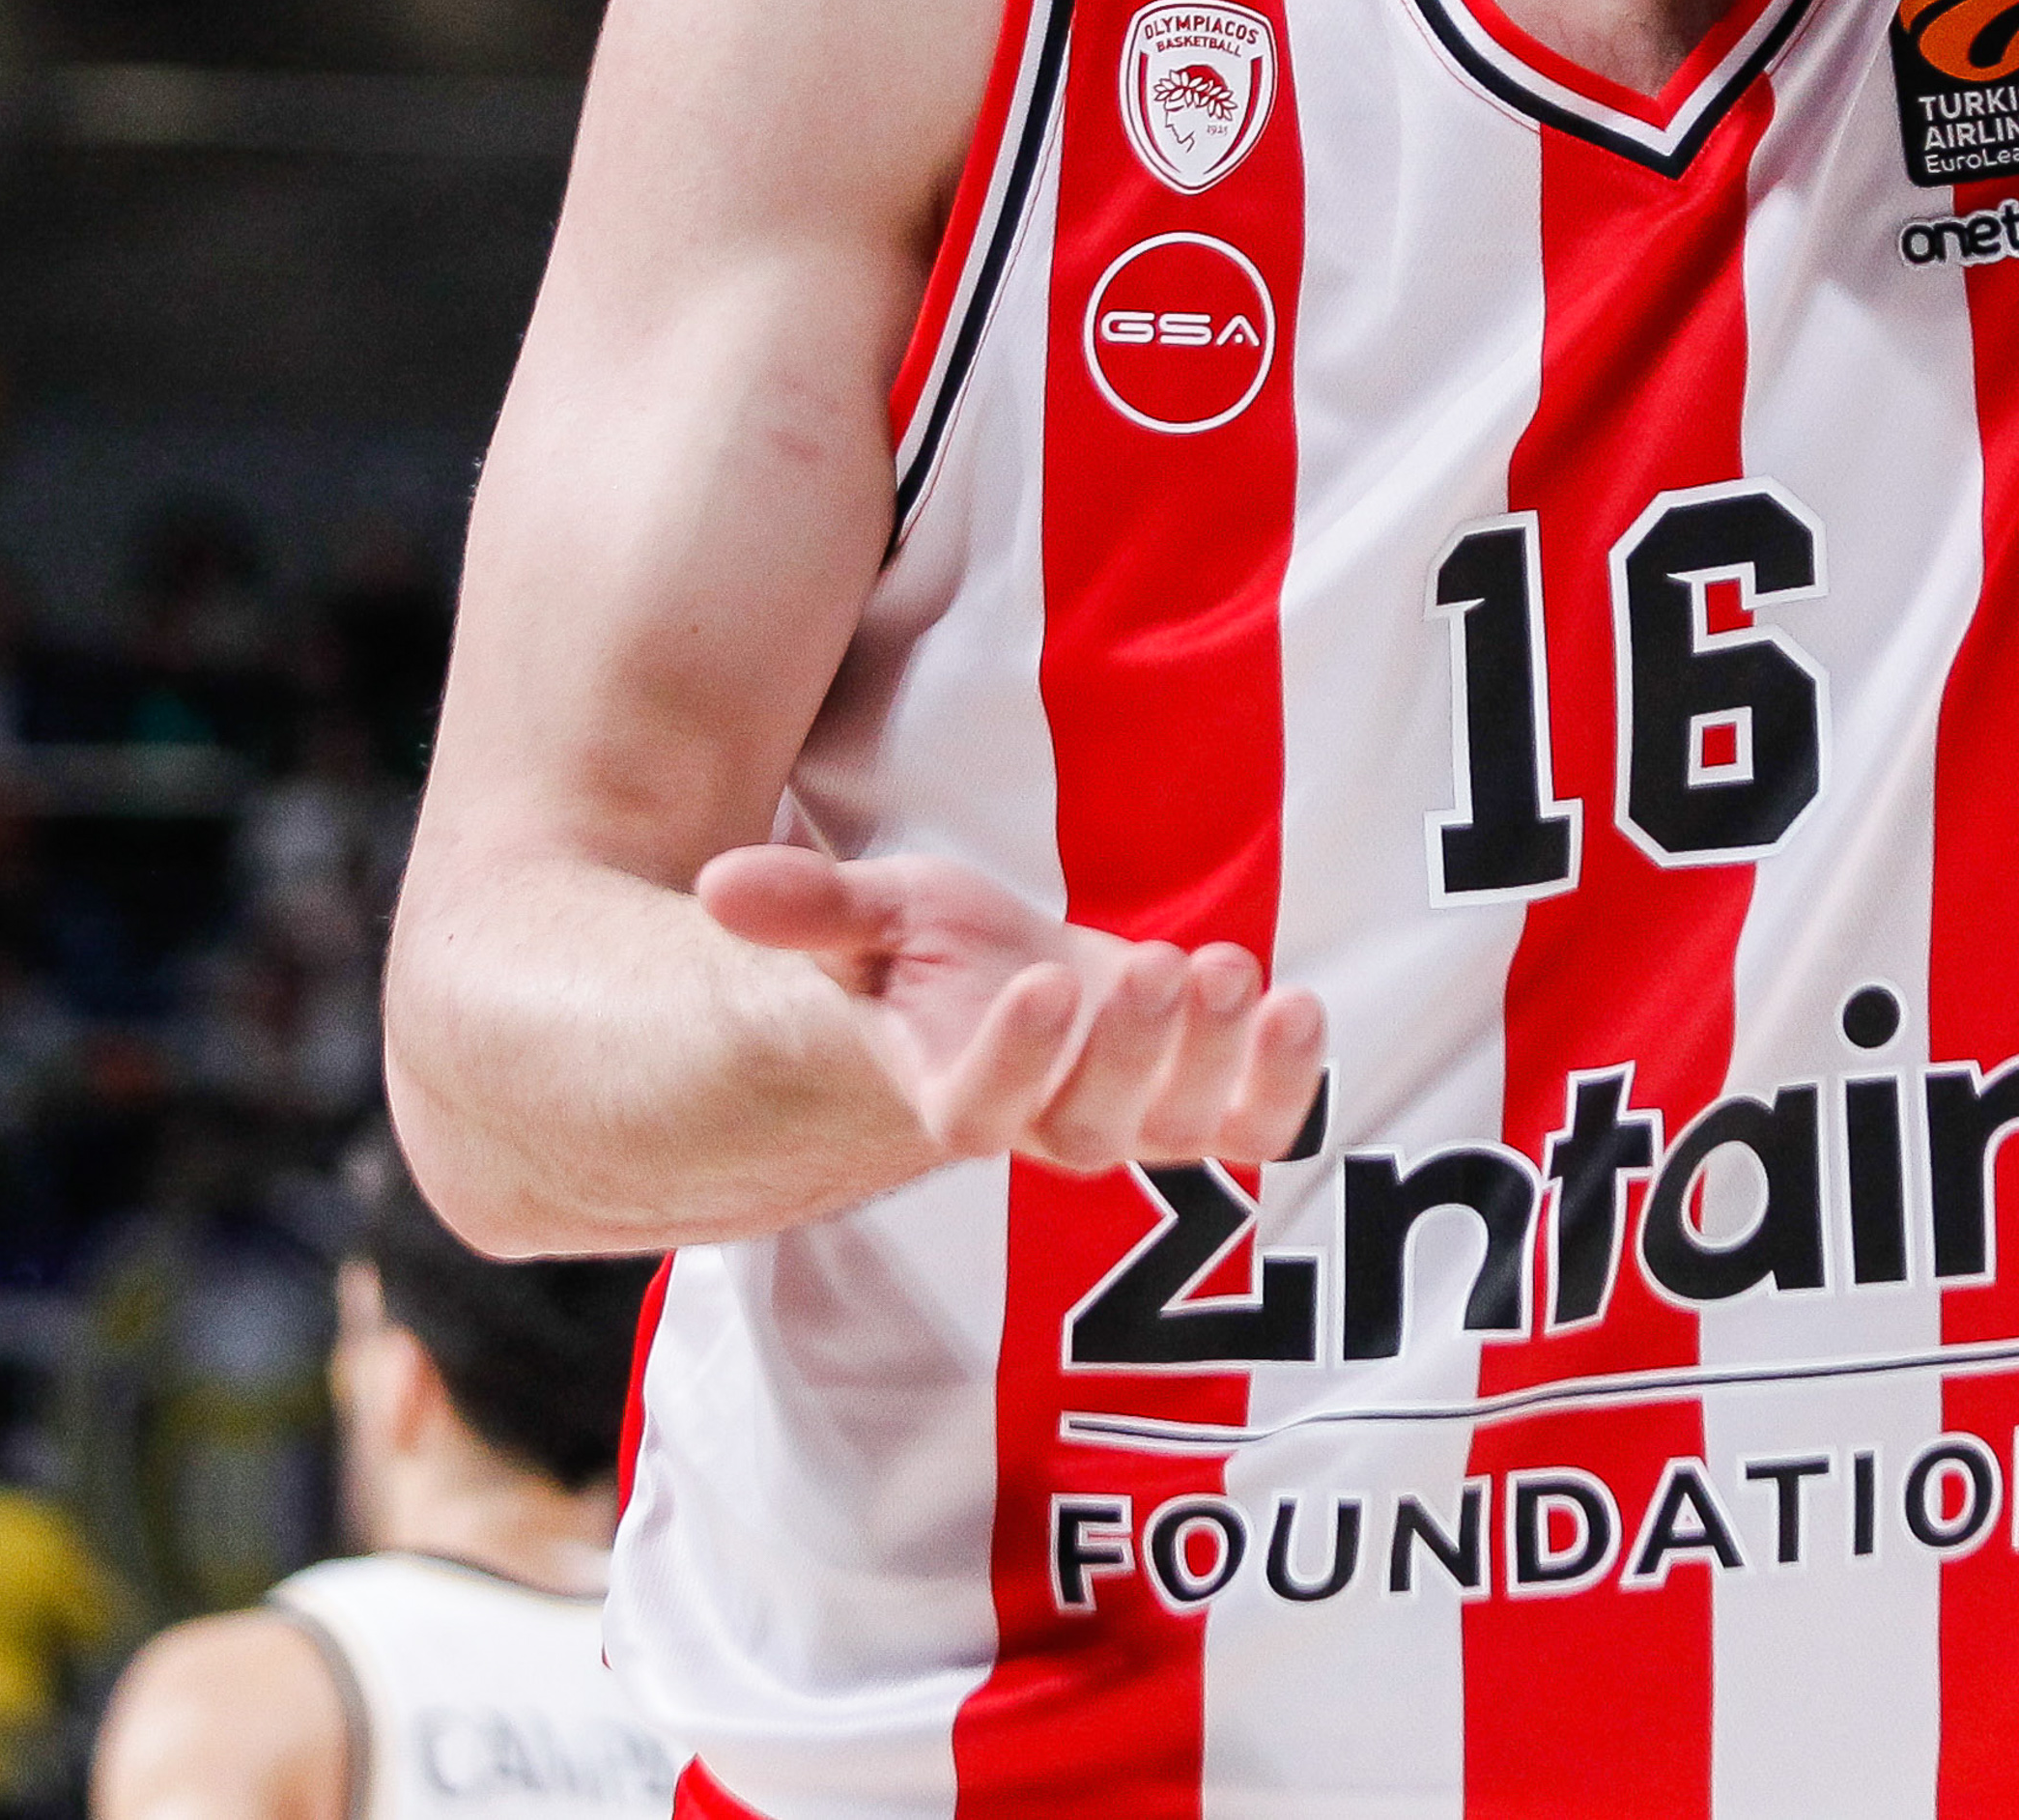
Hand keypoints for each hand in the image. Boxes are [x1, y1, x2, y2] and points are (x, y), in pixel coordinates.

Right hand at [697, 841, 1327, 1172]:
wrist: (1009, 988)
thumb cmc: (933, 957)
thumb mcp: (875, 916)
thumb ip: (811, 910)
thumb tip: (718, 885)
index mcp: (952, 1091)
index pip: (976, 1112)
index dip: (1012, 1061)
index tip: (1041, 983)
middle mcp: (1046, 1125)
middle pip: (1090, 1131)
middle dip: (1133, 1050)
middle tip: (1160, 959)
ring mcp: (1130, 1123)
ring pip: (1178, 1133)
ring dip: (1214, 1057)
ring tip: (1228, 965)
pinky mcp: (1199, 1108)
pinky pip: (1253, 1128)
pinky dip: (1286, 1082)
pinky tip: (1300, 1009)